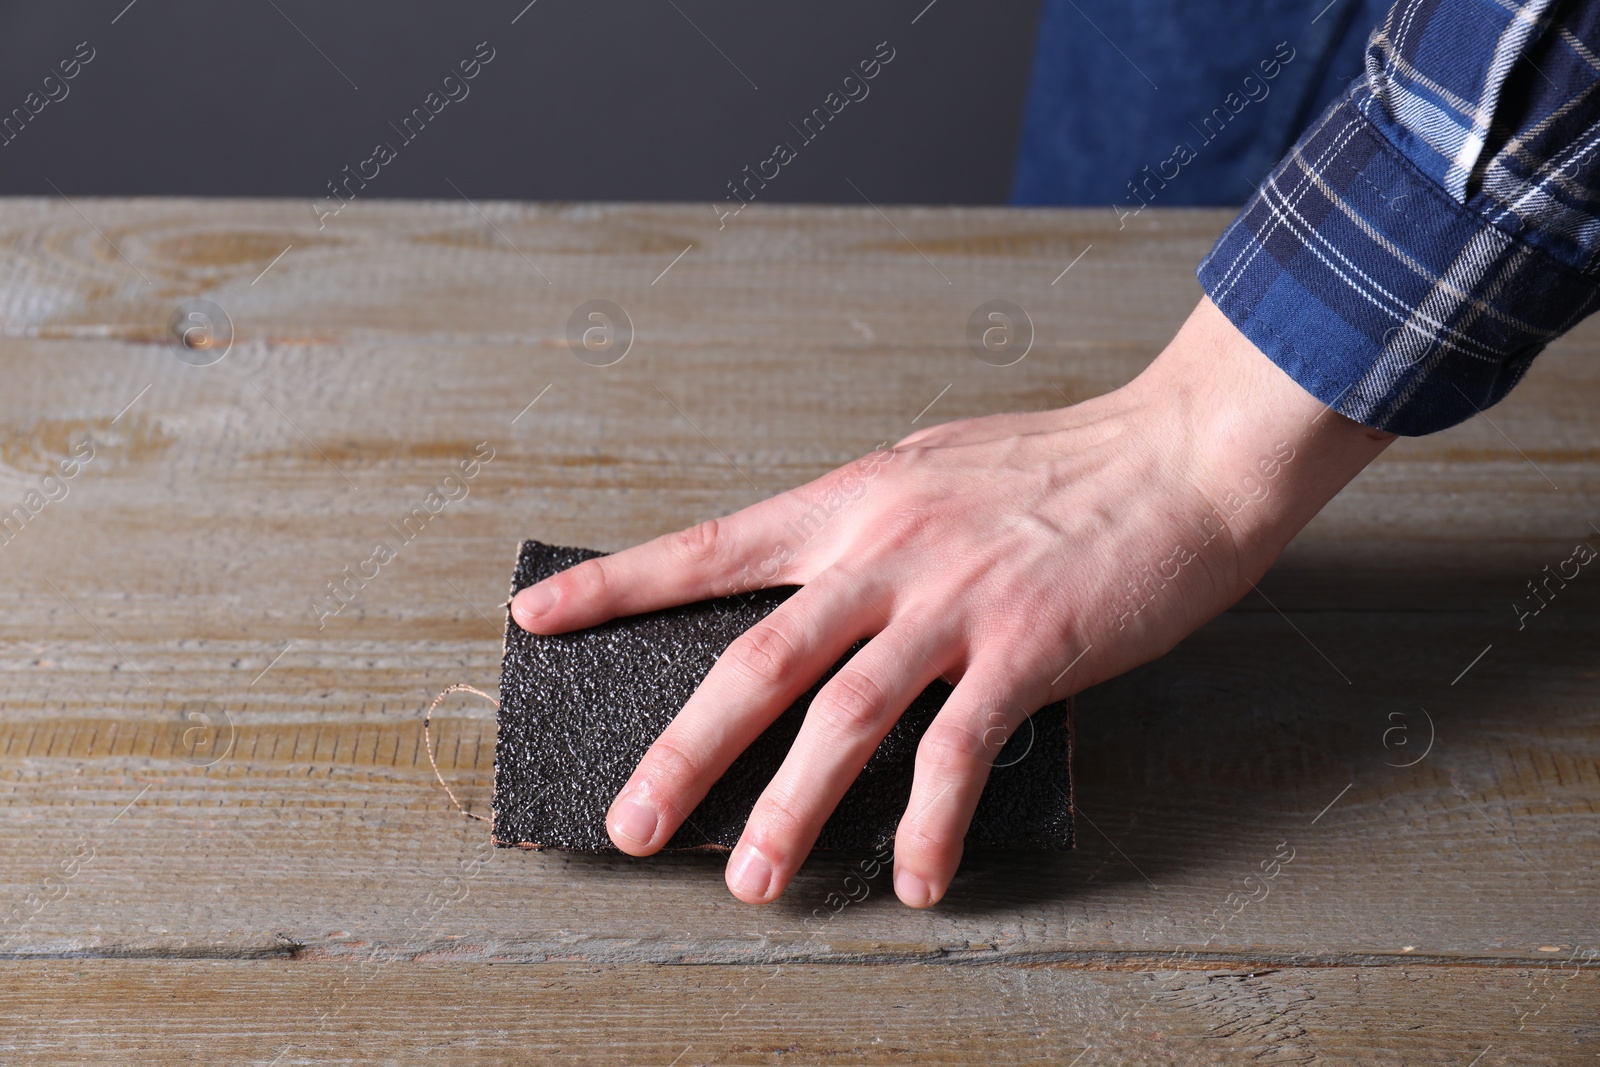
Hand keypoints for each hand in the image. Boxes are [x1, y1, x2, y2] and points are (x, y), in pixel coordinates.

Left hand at [511, 297, 1394, 906]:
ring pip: (843, 718)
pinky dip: (929, 823)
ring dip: (790, 808)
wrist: (1180, 453)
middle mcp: (885, 551)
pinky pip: (959, 752)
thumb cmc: (1060, 463)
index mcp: (851, 502)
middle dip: (682, 750)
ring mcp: (953, 603)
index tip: (540, 619)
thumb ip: (865, 525)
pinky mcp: (1027, 649)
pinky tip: (914, 875)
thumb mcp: (932, 468)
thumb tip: (818, 584)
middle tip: (630, 823)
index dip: (616, 585)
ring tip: (752, 879)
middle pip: (756, 659)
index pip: (710, 546)